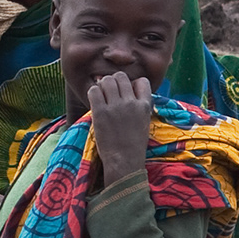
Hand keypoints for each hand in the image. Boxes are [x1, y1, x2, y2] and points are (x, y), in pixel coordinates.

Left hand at [82, 67, 150, 193]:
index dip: (132, 83)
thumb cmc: (133, 144)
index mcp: (145, 105)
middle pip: (121, 77)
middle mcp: (131, 102)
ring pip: (107, 80)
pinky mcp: (100, 112)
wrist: (124, 160)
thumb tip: (127, 91)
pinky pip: (94, 90)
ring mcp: (116, 107)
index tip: (126, 91)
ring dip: (102, 85)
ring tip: (101, 96)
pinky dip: (93, 92)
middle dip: (114, 81)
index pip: (142, 81)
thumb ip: (139, 106)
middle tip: (109, 92)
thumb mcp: (144, 121)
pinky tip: (94, 100)